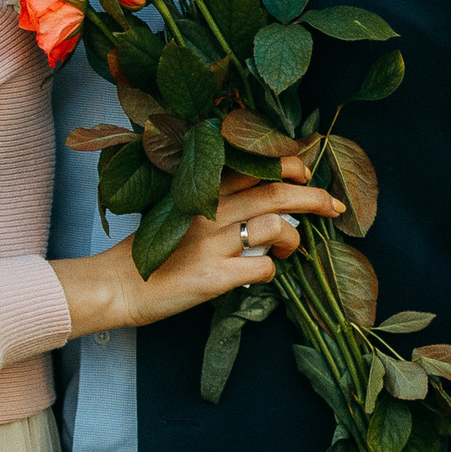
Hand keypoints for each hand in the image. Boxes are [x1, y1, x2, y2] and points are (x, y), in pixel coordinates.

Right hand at [48, 185, 340, 340]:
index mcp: (201, 192)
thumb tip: (258, 205)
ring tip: (292, 250)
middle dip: (314, 196)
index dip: (288, 165)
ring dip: (295, 238)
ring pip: (276, 226)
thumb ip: (212, 204)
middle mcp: (209, 211)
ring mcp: (212, 243)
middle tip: (334, 206)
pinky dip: (272, 272)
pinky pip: (262, 269)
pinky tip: (263, 276)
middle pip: (277, 192)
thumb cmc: (147, 254)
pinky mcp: (213, 276)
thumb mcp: (176, 216)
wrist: (115, 286)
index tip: (306, 172)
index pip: (254, 167)